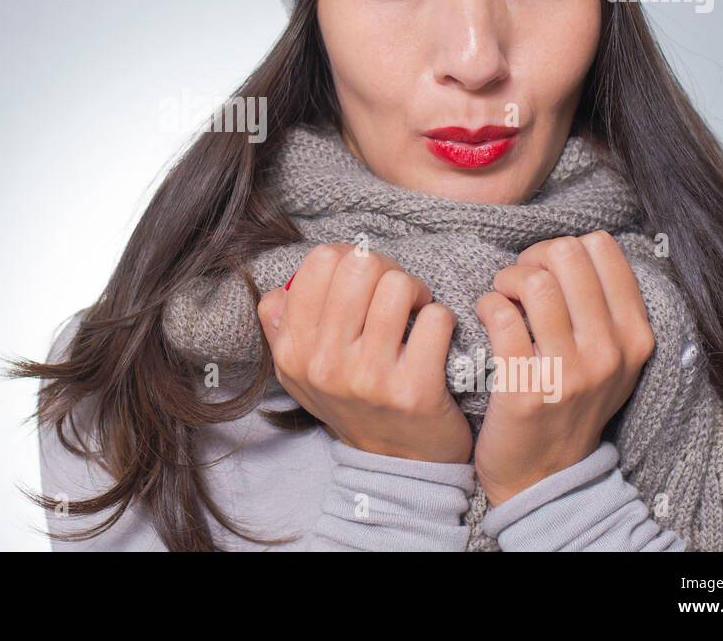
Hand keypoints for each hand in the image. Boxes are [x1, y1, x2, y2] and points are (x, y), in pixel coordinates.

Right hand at [257, 242, 472, 463]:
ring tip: (417, 312)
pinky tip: (434, 339)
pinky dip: (442, 321)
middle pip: (361, 265)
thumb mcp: (300, 371)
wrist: (396, 465)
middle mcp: (325, 364)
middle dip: (387, 269)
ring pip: (399, 286)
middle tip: (397, 293)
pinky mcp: (414, 391)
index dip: (350, 257)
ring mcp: (369, 378)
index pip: (320, 261)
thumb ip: (280, 326)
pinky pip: (436, 319)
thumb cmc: (352, 402)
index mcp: (294, 350)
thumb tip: (279, 290)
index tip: (365, 280)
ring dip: (417, 292)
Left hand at [473, 231, 655, 504]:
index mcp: (635, 335)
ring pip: (535, 282)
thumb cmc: (570, 404)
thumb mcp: (611, 359)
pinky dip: (487, 306)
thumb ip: (605, 307)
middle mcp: (610, 352)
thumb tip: (573, 247)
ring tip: (501, 299)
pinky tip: (487, 318)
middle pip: (566, 255)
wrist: (544, 476)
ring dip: (506, 280)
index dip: (564, 248)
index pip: (602, 248)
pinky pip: (502, 316)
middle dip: (531, 258)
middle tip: (517, 283)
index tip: (545, 272)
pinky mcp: (528, 389)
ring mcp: (571, 372)